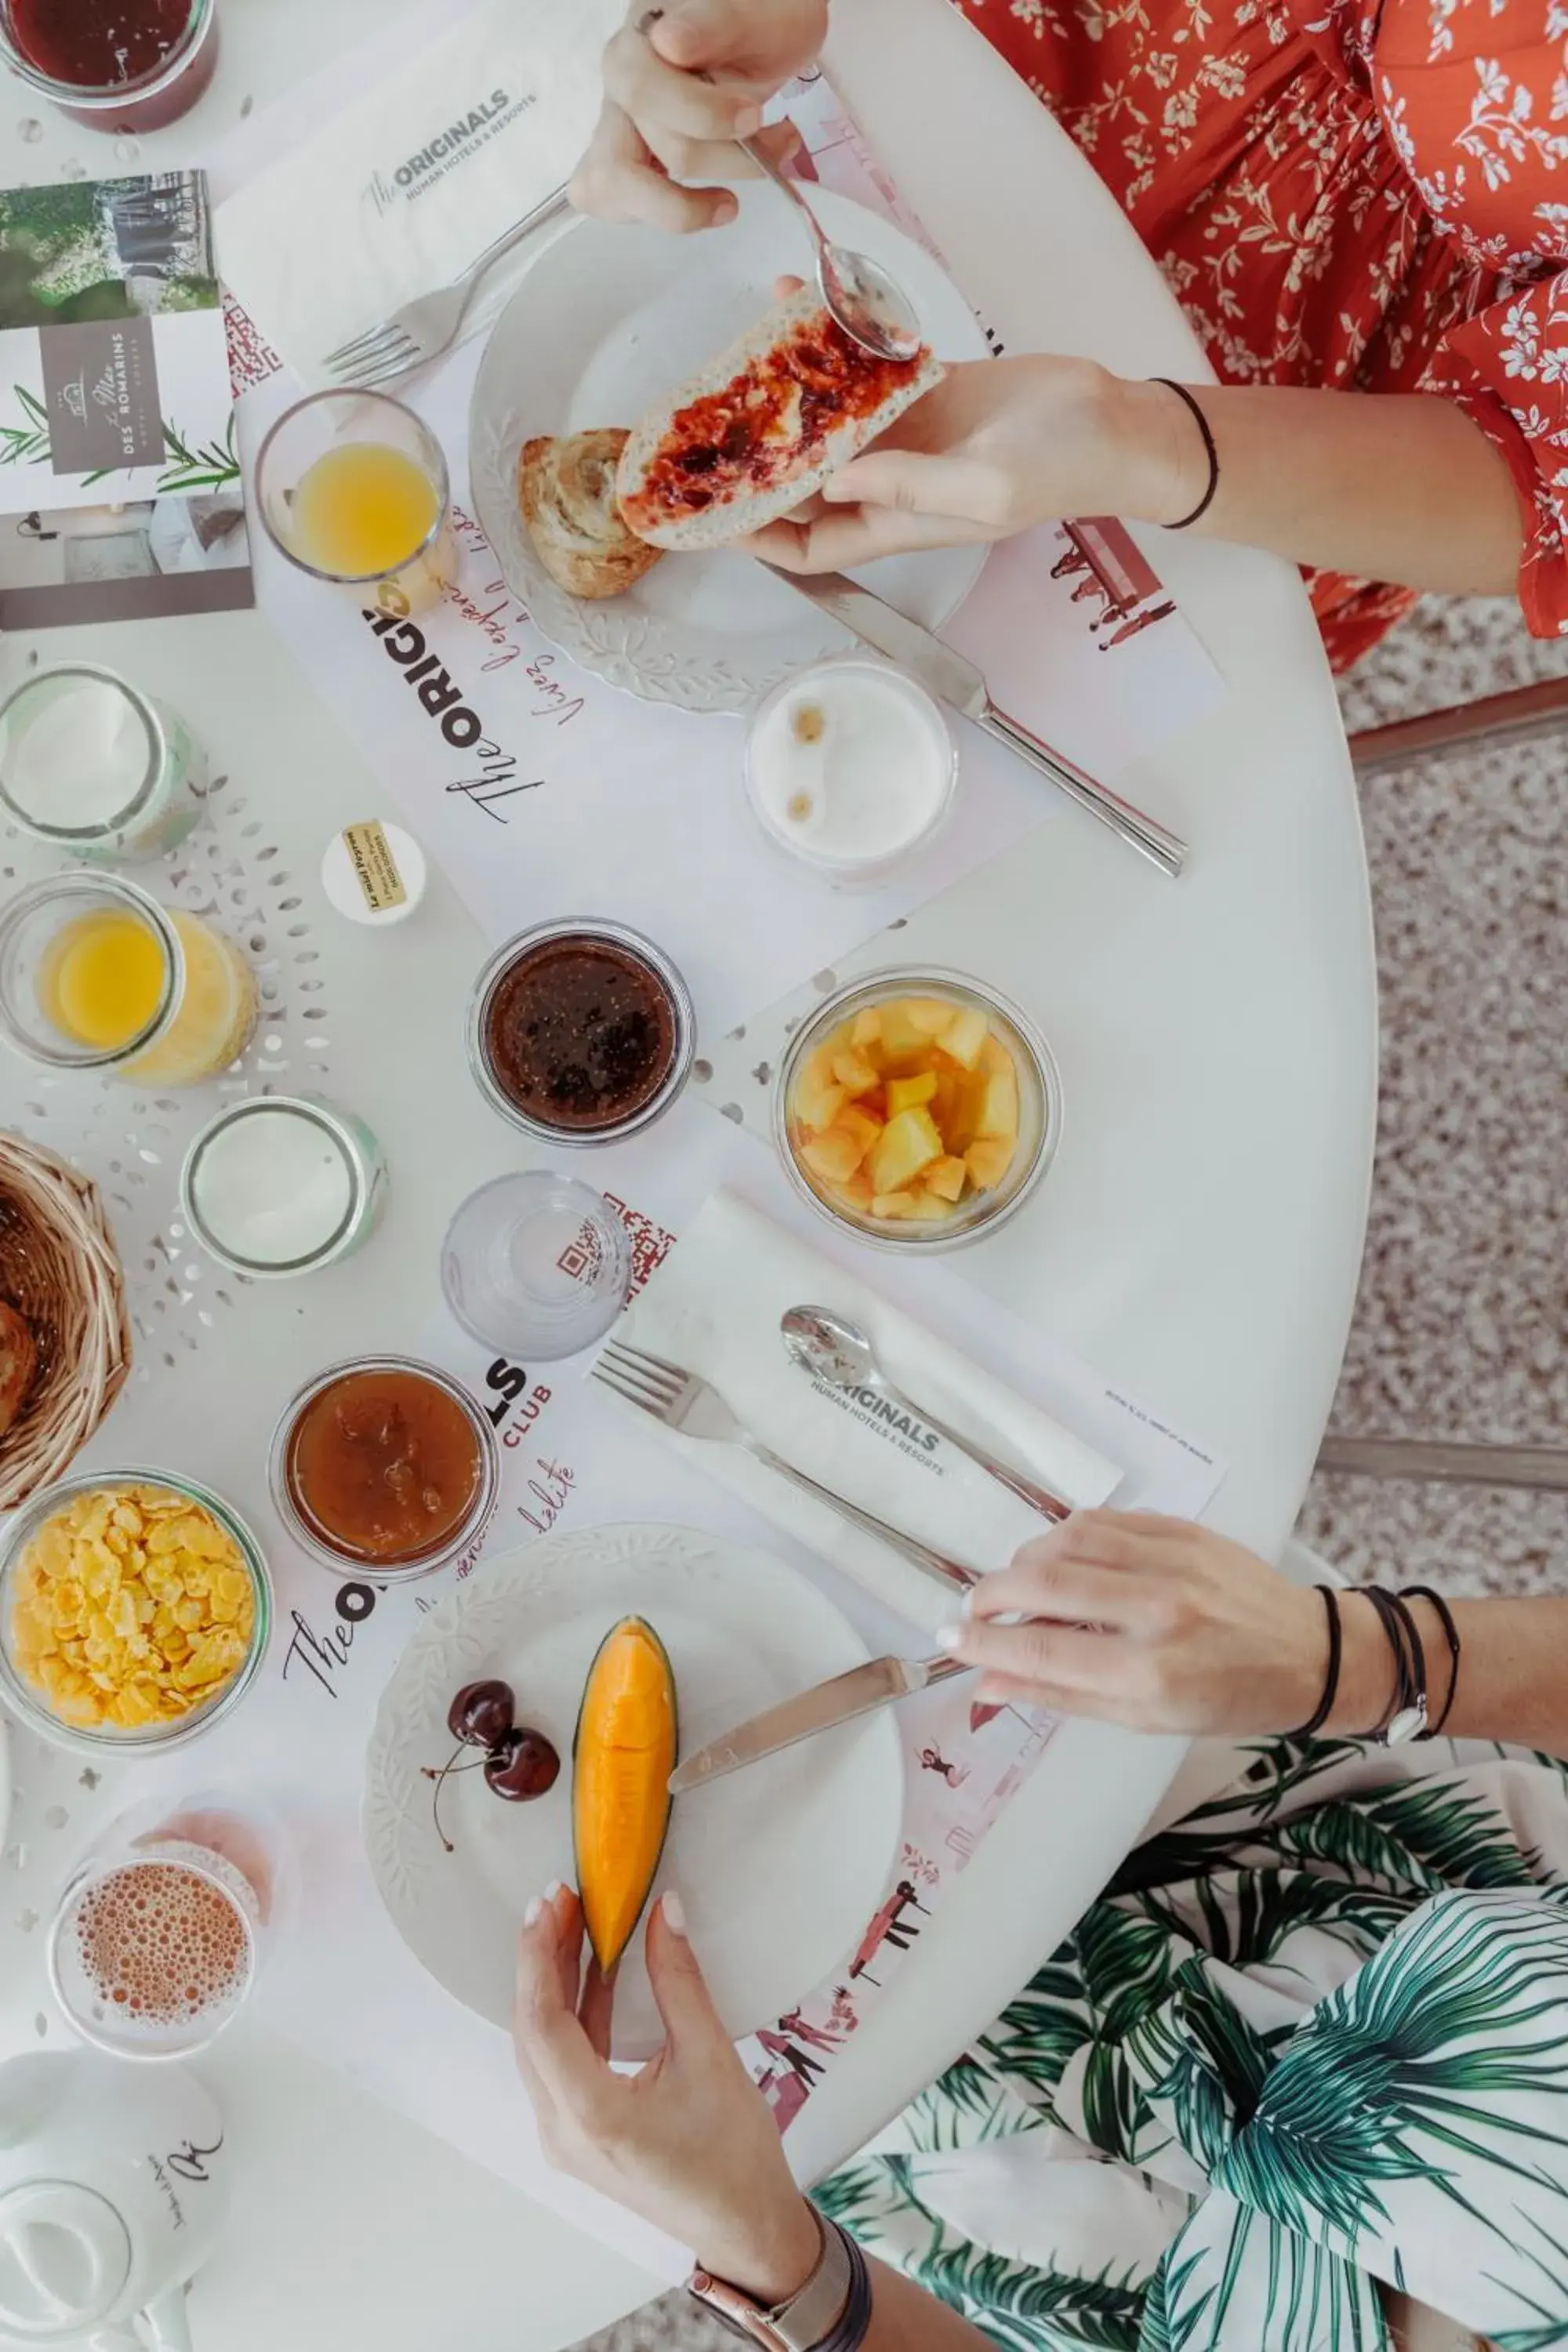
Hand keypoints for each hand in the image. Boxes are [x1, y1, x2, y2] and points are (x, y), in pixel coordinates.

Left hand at [513, 1884, 820, 2301]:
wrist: (745, 2228)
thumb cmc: (734, 2156)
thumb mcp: (711, 2056)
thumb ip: (679, 1979)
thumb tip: (665, 1911)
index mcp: (592, 2115)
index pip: (542, 2020)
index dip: (539, 1954)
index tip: (549, 1903)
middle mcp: (563, 2132)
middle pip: (532, 2031)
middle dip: (541, 1960)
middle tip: (560, 1901)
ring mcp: (565, 2140)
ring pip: (541, 2047)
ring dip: (554, 1985)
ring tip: (570, 1926)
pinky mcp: (578, 2138)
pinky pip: (560, 2066)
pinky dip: (572, 2016)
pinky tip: (592, 1975)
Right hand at [571, 0, 826, 232]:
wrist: (759, 34)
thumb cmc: (757, 21)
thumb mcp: (754, 15)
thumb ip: (714, 24)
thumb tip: (670, 44)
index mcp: (640, 40)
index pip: (644, 92)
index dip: (703, 116)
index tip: (755, 117)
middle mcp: (619, 84)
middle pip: (642, 147)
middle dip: (720, 160)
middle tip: (774, 144)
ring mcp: (615, 124)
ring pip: (615, 184)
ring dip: (681, 208)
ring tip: (730, 203)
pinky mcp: (620, 160)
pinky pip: (604, 198)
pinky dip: (651, 213)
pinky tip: (701, 204)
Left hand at [747, 358, 1199, 569]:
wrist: (1112, 419)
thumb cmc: (1056, 468)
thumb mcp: (980, 488)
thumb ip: (905, 486)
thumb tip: (830, 479)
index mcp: (897, 520)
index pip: (808, 544)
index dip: (756, 536)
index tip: (710, 513)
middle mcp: (891, 481)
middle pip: (804, 479)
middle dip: (757, 457)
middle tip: (709, 419)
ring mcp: (908, 433)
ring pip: (828, 416)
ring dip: (787, 386)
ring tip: (743, 349)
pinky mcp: (927, 387)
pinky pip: (864, 365)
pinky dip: (832, 337)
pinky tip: (798, 298)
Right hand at [938, 1511, 1336, 1736]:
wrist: (1308, 1655)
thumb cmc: (1228, 1699)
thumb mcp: (1144, 1719)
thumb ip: (1061, 1695)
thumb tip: (989, 1684)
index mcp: (1147, 1674)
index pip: (1040, 1652)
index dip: (985, 1644)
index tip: (952, 1640)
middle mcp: (1156, 1612)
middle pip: (1043, 1585)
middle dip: (991, 1594)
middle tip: (974, 1609)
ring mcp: (1171, 1562)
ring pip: (1066, 1540)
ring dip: (1025, 1560)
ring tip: (1017, 1584)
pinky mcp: (1182, 1530)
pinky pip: (1103, 1520)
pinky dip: (1067, 1537)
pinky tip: (1060, 1557)